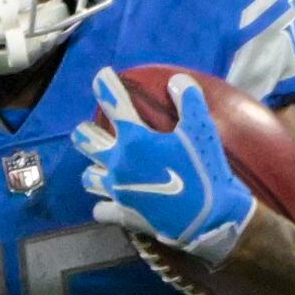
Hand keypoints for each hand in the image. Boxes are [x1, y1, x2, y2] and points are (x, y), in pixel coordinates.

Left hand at [73, 69, 255, 266]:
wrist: (210, 219)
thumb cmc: (205, 172)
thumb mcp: (202, 131)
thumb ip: (189, 101)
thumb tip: (177, 80)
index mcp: (135, 140)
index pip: (114, 103)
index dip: (105, 85)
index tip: (102, 76)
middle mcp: (118, 163)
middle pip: (86, 141)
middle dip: (85, 131)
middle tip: (88, 128)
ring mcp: (117, 191)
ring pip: (88, 177)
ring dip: (93, 168)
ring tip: (99, 165)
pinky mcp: (123, 214)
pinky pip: (101, 209)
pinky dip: (104, 204)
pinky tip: (110, 201)